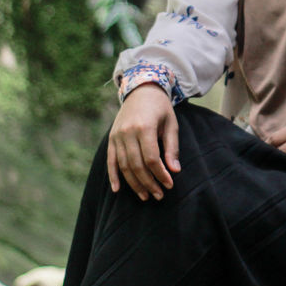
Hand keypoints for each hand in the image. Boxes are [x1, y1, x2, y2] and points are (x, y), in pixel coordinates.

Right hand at [108, 84, 179, 200]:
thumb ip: (172, 147)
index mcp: (144, 127)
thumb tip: (174, 171)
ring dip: (134, 184)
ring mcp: (117, 136)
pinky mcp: (111, 138)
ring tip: (145, 195)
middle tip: (158, 195)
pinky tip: (117, 190)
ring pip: (124, 166)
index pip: (151, 158)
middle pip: (137, 165)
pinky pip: (110, 161)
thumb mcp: (171, 124)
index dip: (160, 174)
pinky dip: (113, 176)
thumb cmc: (160, 108)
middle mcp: (127, 132)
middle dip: (148, 183)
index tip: (169, 185)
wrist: (141, 90)